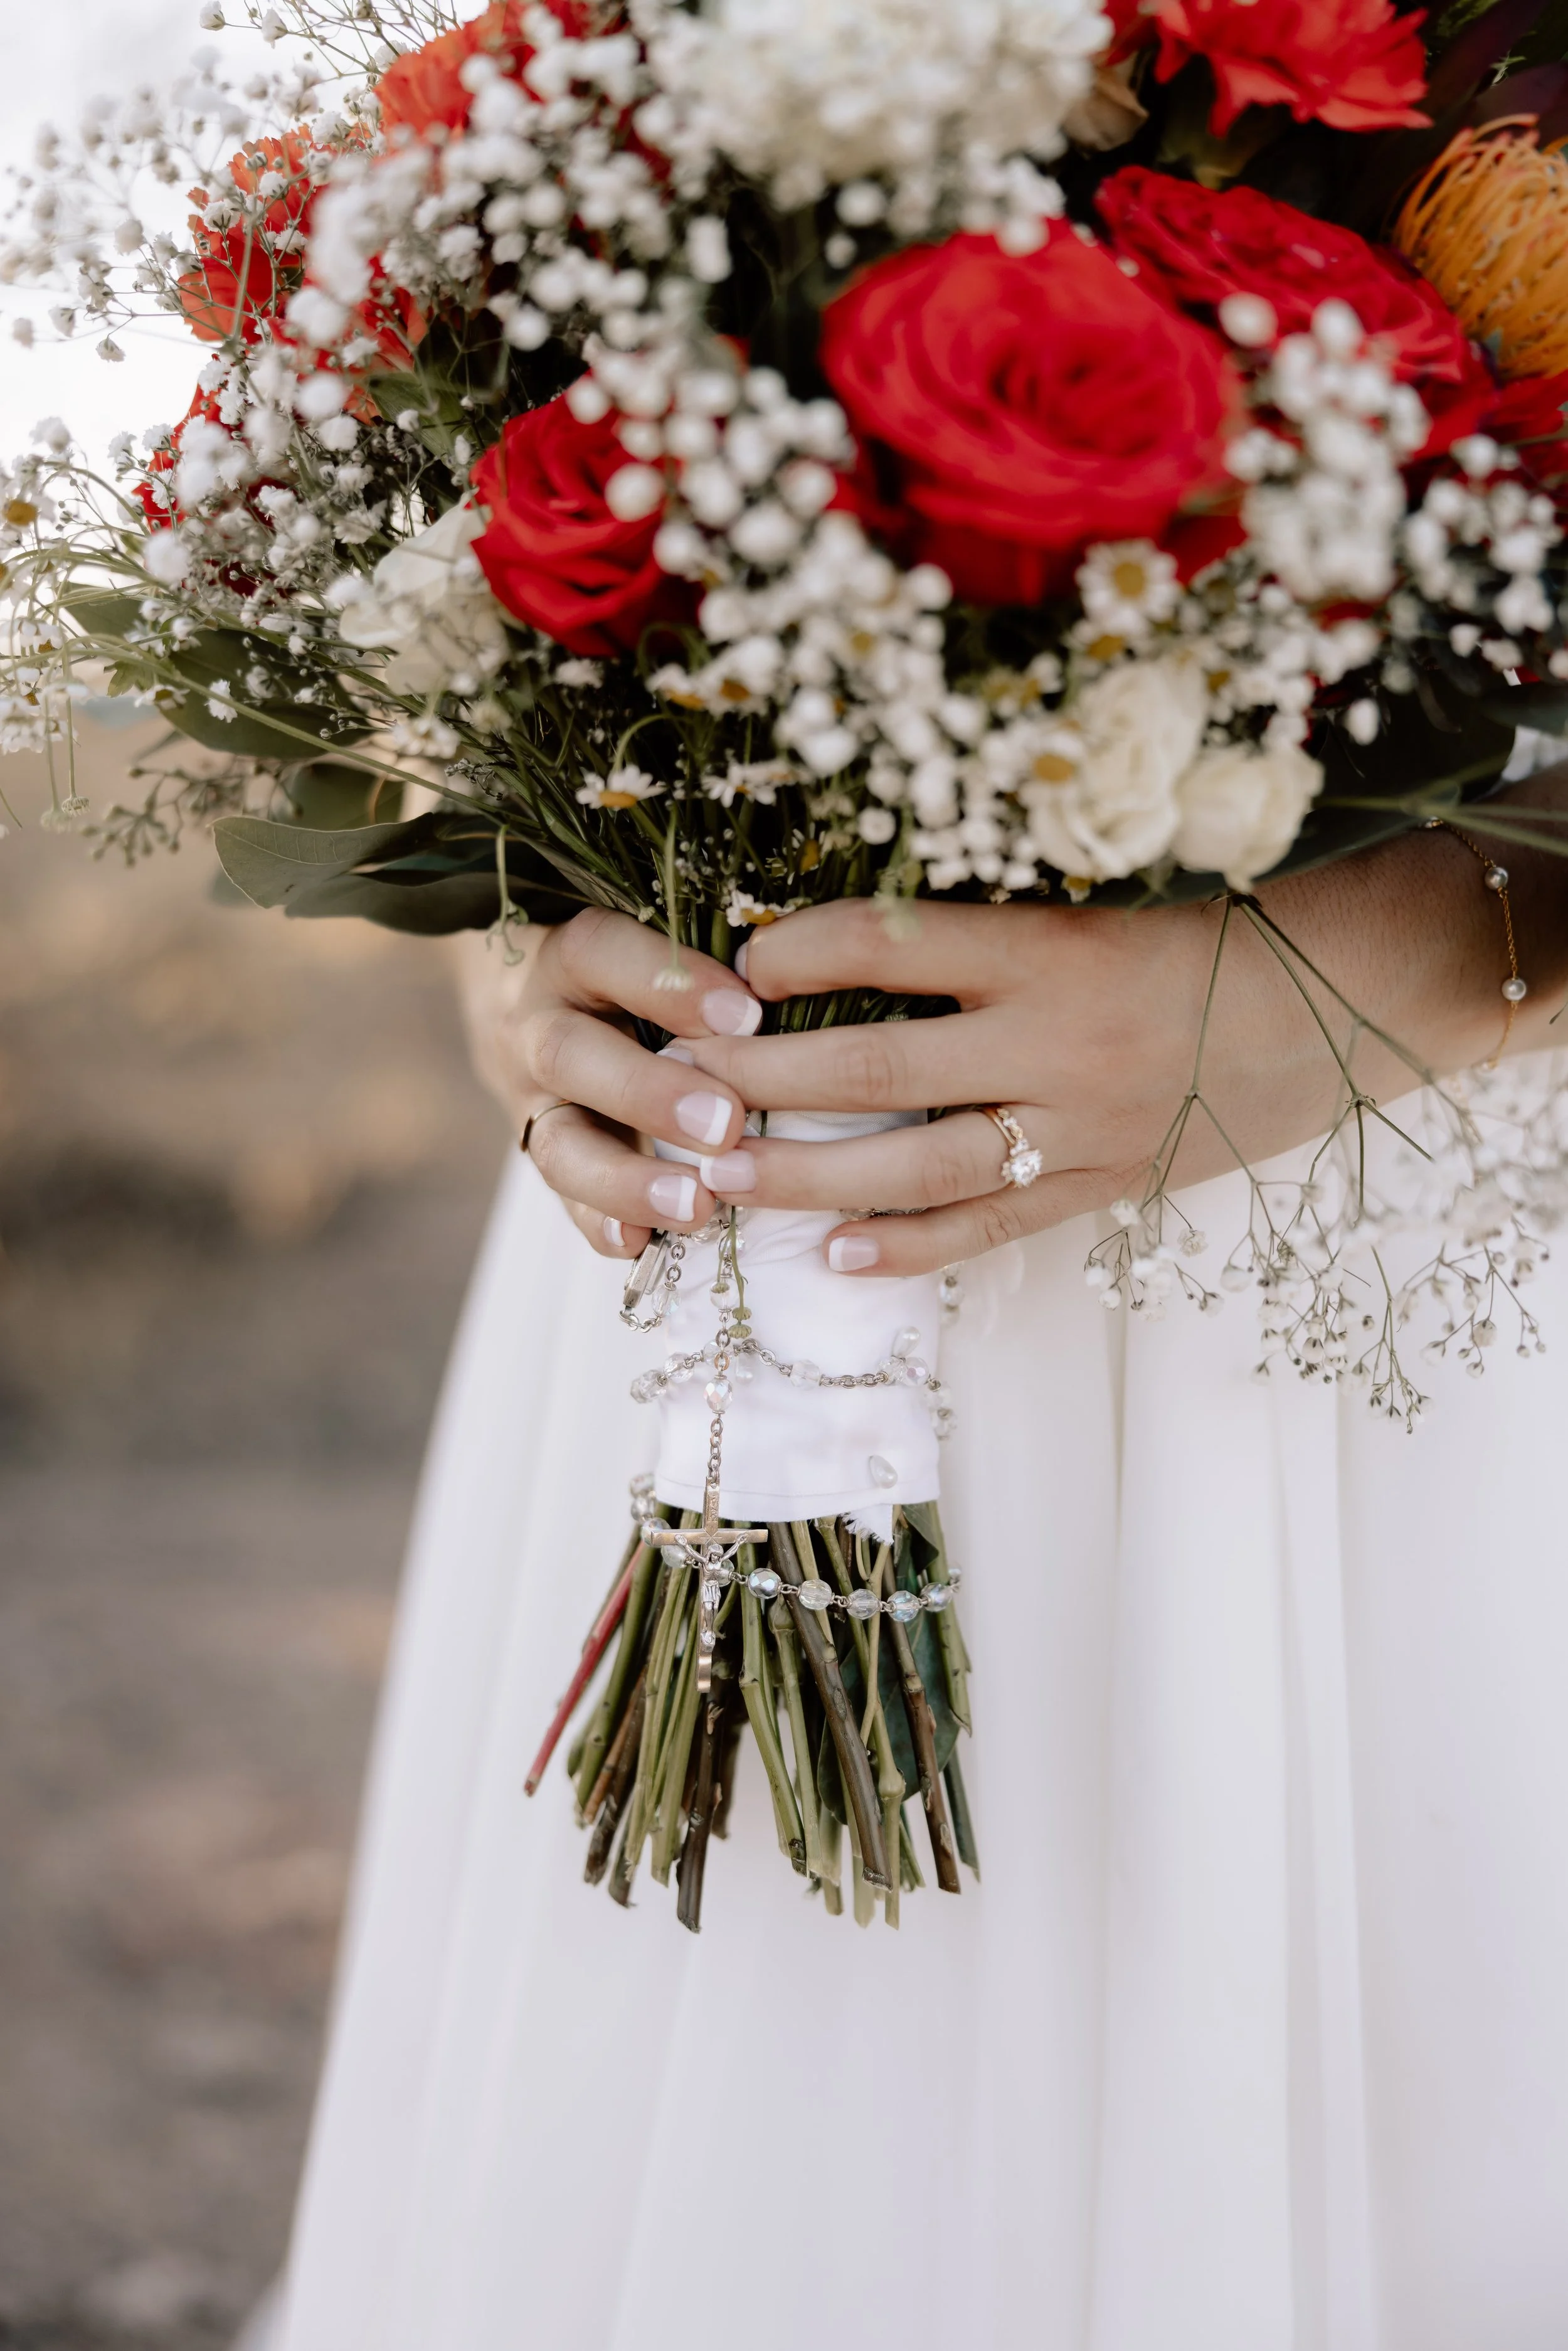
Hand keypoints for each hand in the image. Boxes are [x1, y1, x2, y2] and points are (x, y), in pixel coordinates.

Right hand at [455, 910, 761, 1257]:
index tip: (747, 1014)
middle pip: (569, 1055)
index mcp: (571, 956)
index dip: (669, 985)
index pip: (603, 955)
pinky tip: (641, 1244)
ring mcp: (531, 1101)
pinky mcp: (545, 1157)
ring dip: (626, 1180)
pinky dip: (600, 1223)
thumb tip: (800, 988)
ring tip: (696, 1204)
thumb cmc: (631, 966)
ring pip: (557, 1143)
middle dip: (649, 1094)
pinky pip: (561, 1200)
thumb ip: (703, 962)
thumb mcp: (651, 941)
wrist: (535, 999)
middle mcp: (537, 1027)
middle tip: (726, 1123)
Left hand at [682, 810, 1567, 1275]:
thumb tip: (860, 950)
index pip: (889, 944)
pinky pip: (988, 1228)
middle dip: (762, 1080)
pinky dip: (906, 1247)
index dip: (799, 952)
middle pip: (873, 1067)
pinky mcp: (1103, 1188)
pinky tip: (830, 1255)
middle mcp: (1054, 1041)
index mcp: (1049, 948)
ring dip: (803, 1176)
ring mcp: (1078, 1128)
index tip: (734, 961)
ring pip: (913, 1164)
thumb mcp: (1103, 907)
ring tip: (717, 1178)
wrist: (1349, 1002)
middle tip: (677, 1085)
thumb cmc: (1221, 934)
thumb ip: (990, 934)